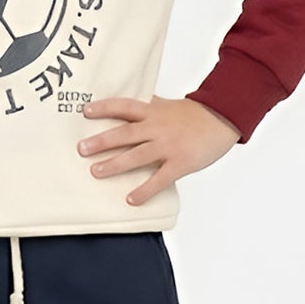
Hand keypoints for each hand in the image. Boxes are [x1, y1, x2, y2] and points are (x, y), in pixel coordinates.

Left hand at [79, 96, 239, 205]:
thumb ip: (145, 107)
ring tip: (96, 171)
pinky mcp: (180, 163)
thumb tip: (122, 104)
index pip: (125, 107)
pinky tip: (131, 199)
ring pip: (137, 156)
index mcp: (152, 112)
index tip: (86, 112)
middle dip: (102, 141)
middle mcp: (157, 128)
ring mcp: (168, 146)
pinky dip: (144, 190)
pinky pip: (159, 179)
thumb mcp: (166, 105)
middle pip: (125, 134)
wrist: (222, 119)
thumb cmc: (193, 114)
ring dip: (115, 165)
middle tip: (82, 149)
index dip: (105, 108)